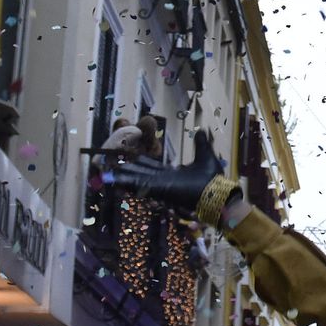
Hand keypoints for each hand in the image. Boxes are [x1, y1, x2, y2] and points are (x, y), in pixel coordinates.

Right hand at [103, 129, 226, 215]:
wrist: (218, 195)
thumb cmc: (213, 179)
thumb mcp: (205, 156)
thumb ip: (201, 144)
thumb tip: (201, 130)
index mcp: (172, 174)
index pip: (150, 169)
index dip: (138, 165)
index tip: (127, 160)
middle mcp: (163, 180)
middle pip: (139, 175)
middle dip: (125, 172)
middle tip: (109, 170)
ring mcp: (160, 186)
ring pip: (136, 181)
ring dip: (122, 178)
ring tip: (106, 176)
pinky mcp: (160, 189)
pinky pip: (141, 186)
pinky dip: (128, 183)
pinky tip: (116, 181)